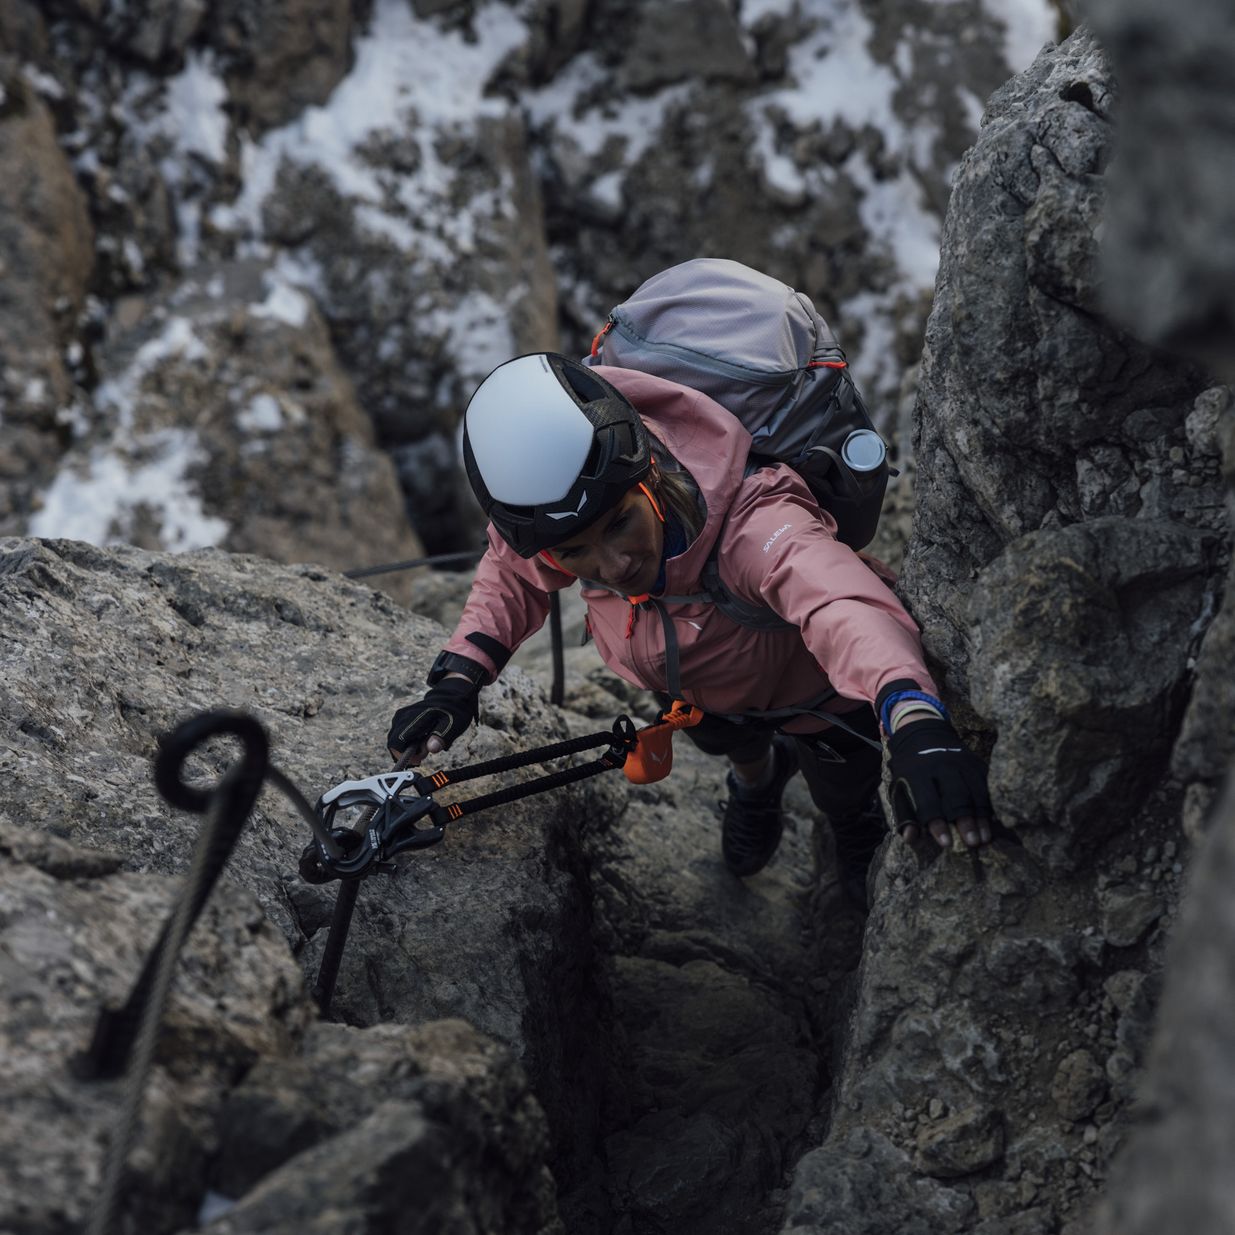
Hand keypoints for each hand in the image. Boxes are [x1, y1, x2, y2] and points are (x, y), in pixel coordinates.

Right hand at [386, 676, 478, 761]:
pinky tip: (421, 740)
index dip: (403, 756)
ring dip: (407, 748)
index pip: (396, 743)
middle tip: (425, 751)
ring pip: (395, 740)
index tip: (419, 759)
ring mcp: (401, 716)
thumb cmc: (453, 711)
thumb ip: (442, 737)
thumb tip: (431, 749)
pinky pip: (398, 735)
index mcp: (415, 718)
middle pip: (393, 743)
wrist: (451, 695)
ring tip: (425, 744)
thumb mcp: (454, 725)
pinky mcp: (402, 718)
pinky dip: (407, 742)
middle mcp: (403, 716)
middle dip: (407, 753)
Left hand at [887, 717, 991, 848]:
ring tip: (985, 838)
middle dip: (965, 821)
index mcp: (917, 774)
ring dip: (981, 816)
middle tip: (972, 843)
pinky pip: (987, 785)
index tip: (946, 843)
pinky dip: (990, 804)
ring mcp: (962, 763)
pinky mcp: (976, 763)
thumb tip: (909, 838)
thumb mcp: (899, 789)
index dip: (937, 823)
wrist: (924, 736)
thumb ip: (904, 814)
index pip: (928, 801)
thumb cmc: (910, 771)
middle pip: (956, 796)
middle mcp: (941, 766)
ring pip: (975, 791)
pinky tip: (992, 822)